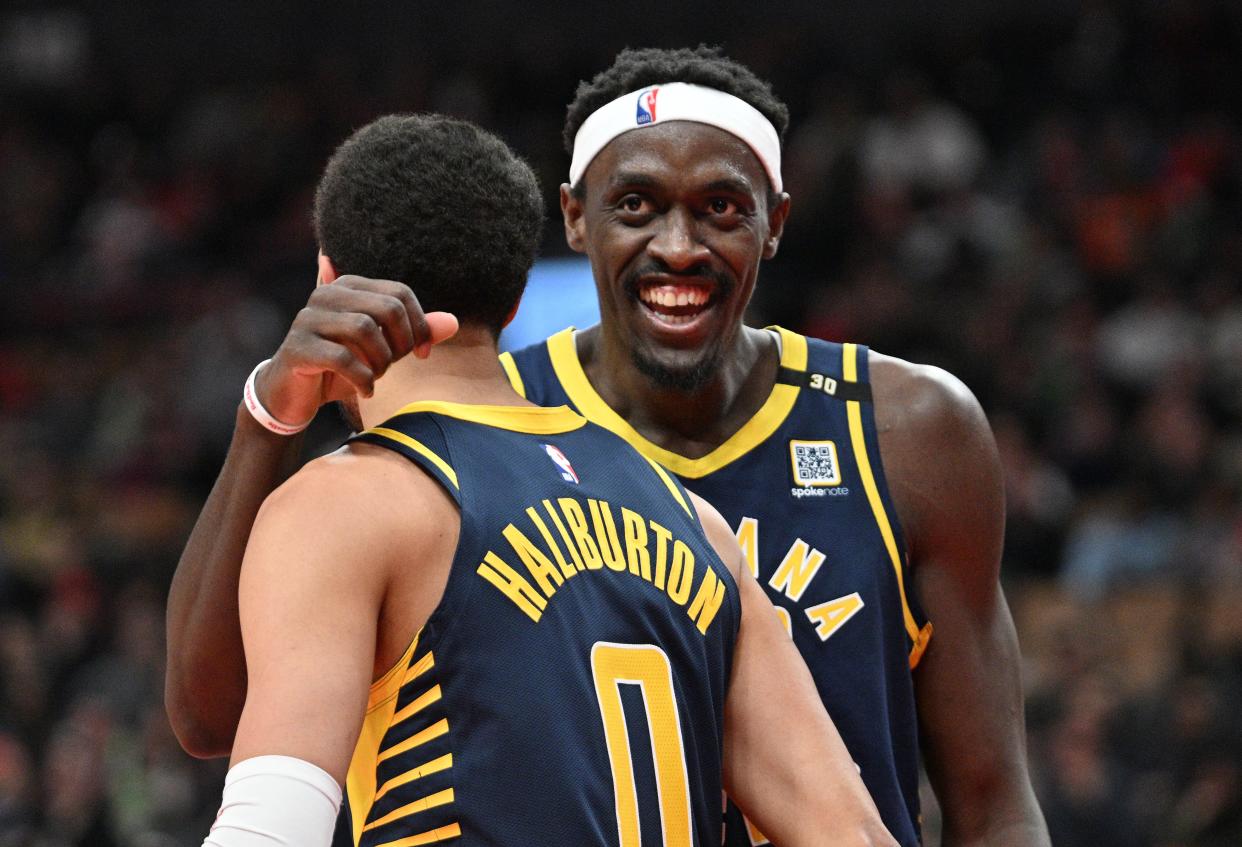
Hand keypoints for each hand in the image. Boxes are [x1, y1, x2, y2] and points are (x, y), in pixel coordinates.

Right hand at [255, 276, 457, 425]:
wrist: (292, 394)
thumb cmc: (342, 368)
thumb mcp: (384, 350)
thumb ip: (415, 334)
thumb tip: (454, 323)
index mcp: (349, 286)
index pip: (400, 293)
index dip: (420, 325)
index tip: (422, 354)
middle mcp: (326, 294)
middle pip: (386, 307)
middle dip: (400, 343)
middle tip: (393, 367)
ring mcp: (307, 319)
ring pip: (364, 328)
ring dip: (380, 362)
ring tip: (376, 378)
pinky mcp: (297, 348)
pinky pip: (342, 358)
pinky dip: (362, 379)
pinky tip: (365, 391)